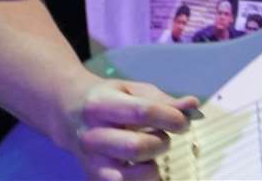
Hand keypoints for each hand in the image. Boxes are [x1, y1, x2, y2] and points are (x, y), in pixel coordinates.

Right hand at [56, 75, 198, 180]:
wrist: (68, 113)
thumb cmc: (109, 99)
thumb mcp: (133, 90)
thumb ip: (163, 99)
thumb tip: (192, 105)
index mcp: (101, 105)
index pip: (142, 112)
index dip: (170, 118)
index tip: (184, 122)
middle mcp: (91, 135)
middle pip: (136, 148)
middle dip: (160, 144)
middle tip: (164, 138)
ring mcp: (90, 161)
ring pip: (129, 177)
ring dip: (151, 167)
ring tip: (150, 154)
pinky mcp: (93, 179)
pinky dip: (142, 180)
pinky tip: (144, 167)